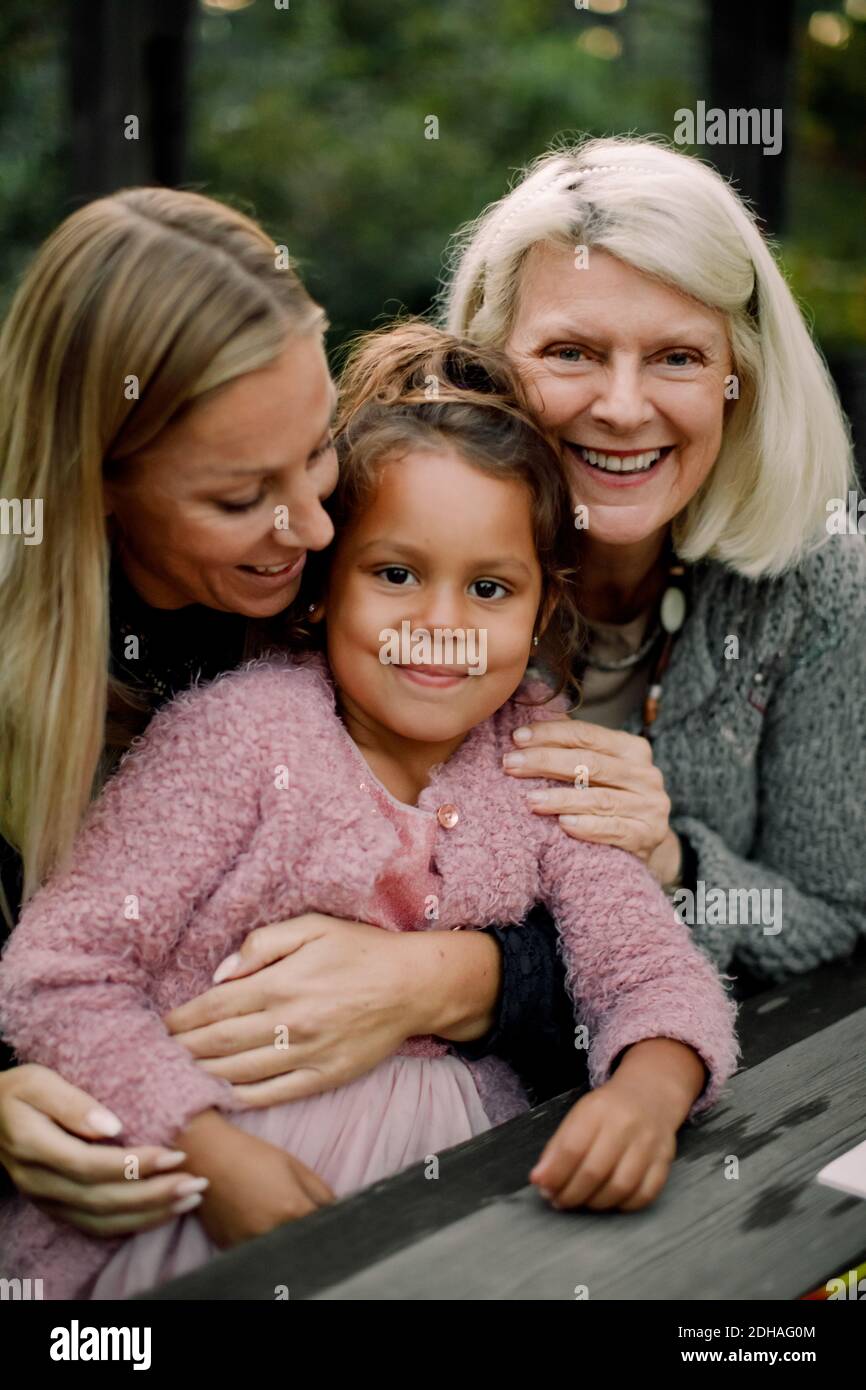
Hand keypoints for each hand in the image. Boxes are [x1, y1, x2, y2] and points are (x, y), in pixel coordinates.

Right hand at [0, 1064, 197, 1236]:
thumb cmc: (20, 1091)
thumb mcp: (38, 1081)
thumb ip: (72, 1102)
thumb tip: (112, 1125)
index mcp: (34, 1147)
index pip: (90, 1165)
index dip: (134, 1165)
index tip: (176, 1154)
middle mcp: (39, 1182)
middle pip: (101, 1200)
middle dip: (153, 1195)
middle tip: (197, 1182)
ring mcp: (46, 1200)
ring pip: (101, 1220)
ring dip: (150, 1214)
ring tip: (191, 1199)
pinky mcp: (57, 1208)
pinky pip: (96, 1227)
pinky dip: (133, 1224)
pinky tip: (164, 1212)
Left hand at [165, 914, 502, 1107]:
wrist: (414, 985)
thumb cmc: (361, 949)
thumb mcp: (313, 925)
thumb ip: (261, 943)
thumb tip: (218, 974)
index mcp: (281, 982)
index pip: (213, 1007)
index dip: (179, 1020)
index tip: (155, 1026)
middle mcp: (289, 1022)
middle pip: (216, 1044)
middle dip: (178, 1051)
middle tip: (149, 1057)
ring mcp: (306, 1055)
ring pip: (237, 1074)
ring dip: (199, 1077)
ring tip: (171, 1078)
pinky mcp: (322, 1077)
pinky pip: (270, 1096)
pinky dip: (238, 1100)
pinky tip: (216, 1098)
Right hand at [178, 1110, 333, 1248]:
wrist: (207, 1156)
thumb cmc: (253, 1156)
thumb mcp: (295, 1167)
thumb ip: (322, 1194)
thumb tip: (337, 1213)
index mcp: (292, 1210)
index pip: (321, 1230)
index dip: (326, 1225)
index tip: (323, 1219)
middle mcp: (270, 1232)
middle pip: (300, 1244)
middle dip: (304, 1234)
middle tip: (296, 1215)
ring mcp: (248, 1244)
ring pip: (277, 1252)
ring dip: (283, 1241)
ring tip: (272, 1216)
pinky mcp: (229, 1249)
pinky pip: (253, 1253)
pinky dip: (260, 1244)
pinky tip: (255, 1223)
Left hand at [503, 718, 681, 884]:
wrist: (644, 840)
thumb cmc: (610, 798)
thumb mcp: (599, 770)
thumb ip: (572, 751)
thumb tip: (523, 732)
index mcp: (632, 749)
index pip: (587, 735)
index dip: (550, 734)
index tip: (516, 738)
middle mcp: (645, 774)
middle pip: (590, 763)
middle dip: (546, 762)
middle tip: (510, 764)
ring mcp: (649, 806)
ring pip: (600, 798)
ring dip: (561, 798)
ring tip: (529, 800)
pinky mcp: (648, 835)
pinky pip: (614, 829)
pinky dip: (587, 827)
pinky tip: (563, 824)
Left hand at [528, 1038, 705, 1210]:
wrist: (650, 1095)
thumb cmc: (607, 1110)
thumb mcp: (578, 1117)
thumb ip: (557, 1147)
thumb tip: (539, 1180)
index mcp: (597, 1110)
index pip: (572, 1149)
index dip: (555, 1175)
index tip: (544, 1188)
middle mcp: (625, 1125)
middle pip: (594, 1171)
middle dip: (571, 1194)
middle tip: (560, 1202)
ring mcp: (648, 1144)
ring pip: (620, 1187)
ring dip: (596, 1203)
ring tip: (583, 1202)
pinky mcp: (664, 1161)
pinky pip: (645, 1194)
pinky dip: (624, 1205)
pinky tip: (610, 1201)